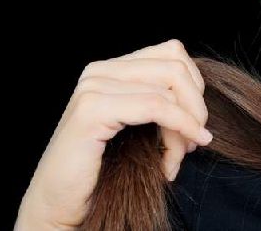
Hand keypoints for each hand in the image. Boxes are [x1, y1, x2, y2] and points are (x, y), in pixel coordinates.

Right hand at [15, 39, 212, 228]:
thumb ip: (165, 102)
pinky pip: (156, 107)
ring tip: (176, 158)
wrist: (60, 207)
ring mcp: (92, 87)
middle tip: (194, 141)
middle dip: (195, 106)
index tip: (197, 124)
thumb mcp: (141, 127)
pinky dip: (178, 127)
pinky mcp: (91, 109)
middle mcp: (99, 71)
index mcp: (112, 69)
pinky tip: (176, 157)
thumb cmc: (104, 171)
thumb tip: (201, 101)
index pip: (173, 54)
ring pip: (169, 89)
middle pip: (175, 66)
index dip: (195, 88)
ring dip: (185, 126)